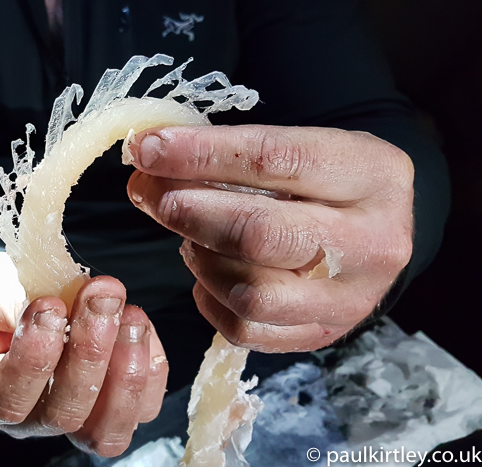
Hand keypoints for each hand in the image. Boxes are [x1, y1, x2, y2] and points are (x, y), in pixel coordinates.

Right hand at [0, 252, 168, 455]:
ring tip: (129, 315)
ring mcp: (74, 418)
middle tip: (101, 297)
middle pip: (63, 415)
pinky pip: (143, 407)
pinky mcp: (113, 406)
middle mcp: (27, 419)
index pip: (5, 400)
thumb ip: (15, 300)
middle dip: (89, 352)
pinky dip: (149, 367)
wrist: (12, 295)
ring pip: (107, 427)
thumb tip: (58, 304)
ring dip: (125, 369)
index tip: (49, 306)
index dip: (33, 358)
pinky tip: (138, 325)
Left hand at [127, 125, 413, 351]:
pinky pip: (247, 330)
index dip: (201, 154)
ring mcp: (351, 298)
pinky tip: (205, 273)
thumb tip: (149, 160)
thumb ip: (232, 154)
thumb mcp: (298, 148)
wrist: (377, 231)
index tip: (149, 148)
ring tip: (188, 236)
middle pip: (262, 234)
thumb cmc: (327, 182)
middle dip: (192, 213)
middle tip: (151, 196)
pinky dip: (210, 300)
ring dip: (200, 260)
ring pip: (252, 293)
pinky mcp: (324, 333)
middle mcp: (373, 241)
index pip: (274, 160)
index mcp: (373, 173)